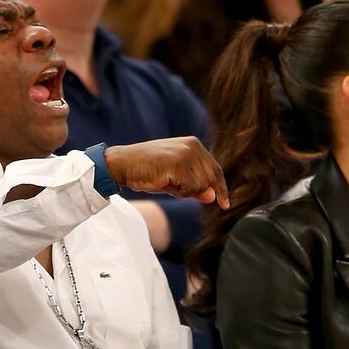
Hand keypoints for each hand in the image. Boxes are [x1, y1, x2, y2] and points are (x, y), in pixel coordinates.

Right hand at [104, 137, 229, 208]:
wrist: (124, 164)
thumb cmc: (147, 170)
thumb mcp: (175, 179)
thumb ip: (195, 185)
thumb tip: (212, 195)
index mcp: (193, 144)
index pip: (215, 169)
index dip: (221, 188)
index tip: (224, 204)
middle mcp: (193, 145)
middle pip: (210, 180)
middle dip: (194, 191)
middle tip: (170, 184)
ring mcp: (187, 154)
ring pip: (200, 187)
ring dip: (184, 191)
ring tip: (165, 180)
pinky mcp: (179, 164)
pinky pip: (189, 189)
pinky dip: (178, 192)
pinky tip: (163, 181)